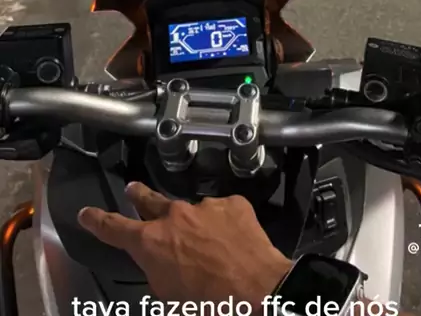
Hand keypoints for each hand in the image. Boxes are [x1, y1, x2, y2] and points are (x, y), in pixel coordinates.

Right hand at [78, 183, 290, 307]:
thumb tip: (163, 264)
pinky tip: (233, 242)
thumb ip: (159, 274)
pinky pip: (222, 212)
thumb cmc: (209, 306)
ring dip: (194, 223)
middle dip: (139, 196)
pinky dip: (224, 225)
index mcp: (151, 242)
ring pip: (193, 211)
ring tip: (207, 244)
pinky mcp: (232, 204)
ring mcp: (204, 206)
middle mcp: (174, 216)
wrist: (259, 292)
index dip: (97, 220)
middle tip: (133, 190)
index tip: (86, 213)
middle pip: (150, 201)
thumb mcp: (169, 299)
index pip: (114, 228)